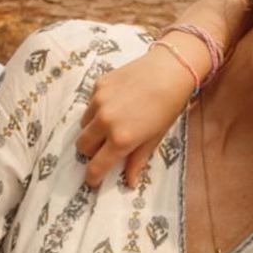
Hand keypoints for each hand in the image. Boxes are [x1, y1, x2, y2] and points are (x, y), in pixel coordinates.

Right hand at [77, 45, 195, 188]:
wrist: (170, 70)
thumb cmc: (168, 107)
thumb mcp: (155, 137)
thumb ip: (138, 160)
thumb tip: (130, 182)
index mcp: (121, 139)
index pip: (95, 167)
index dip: (92, 177)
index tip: (92, 180)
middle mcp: (105, 121)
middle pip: (82, 146)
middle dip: (91, 152)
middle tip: (104, 148)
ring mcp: (99, 101)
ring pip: (83, 125)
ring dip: (92, 130)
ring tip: (112, 123)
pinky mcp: (98, 85)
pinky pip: (90, 105)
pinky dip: (97, 109)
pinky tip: (116, 103)